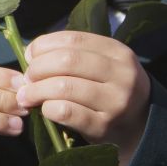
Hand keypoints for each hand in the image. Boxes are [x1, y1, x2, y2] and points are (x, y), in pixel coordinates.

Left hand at [18, 31, 150, 165]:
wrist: (139, 125)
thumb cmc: (109, 88)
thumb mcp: (102, 63)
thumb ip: (73, 53)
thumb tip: (31, 52)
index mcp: (117, 52)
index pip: (73, 39)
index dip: (44, 45)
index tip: (30, 55)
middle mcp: (121, 74)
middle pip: (67, 61)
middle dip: (39, 68)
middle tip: (28, 77)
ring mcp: (115, 102)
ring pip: (65, 87)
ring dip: (38, 90)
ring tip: (28, 95)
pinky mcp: (104, 126)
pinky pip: (67, 112)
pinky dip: (48, 108)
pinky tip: (44, 109)